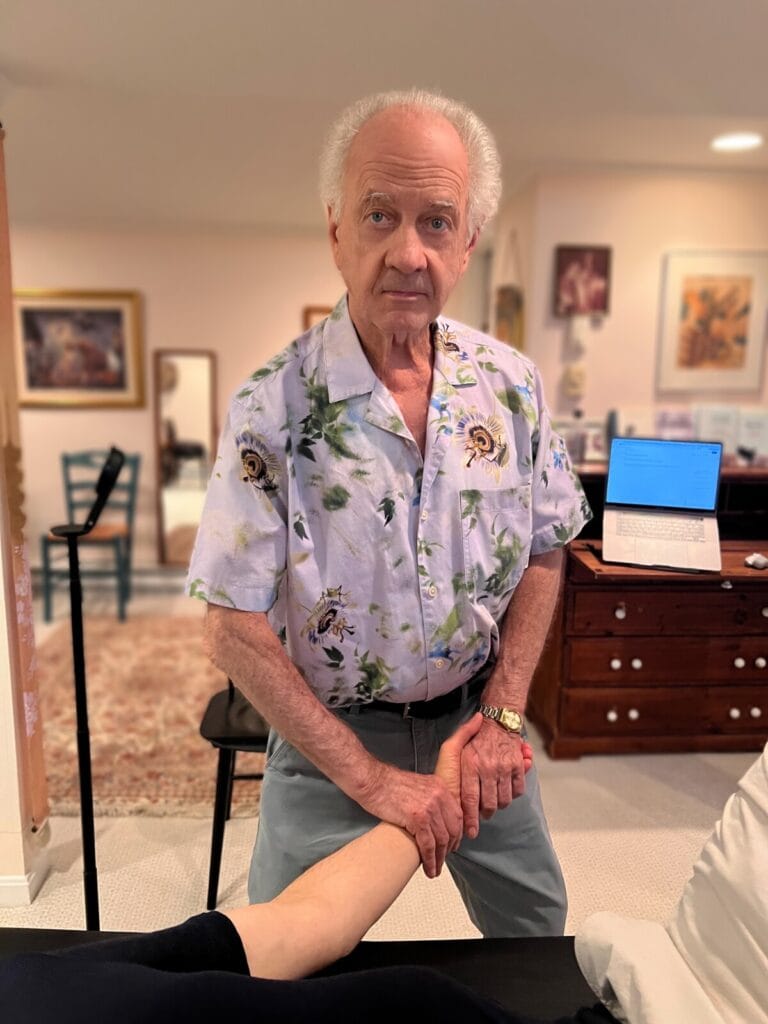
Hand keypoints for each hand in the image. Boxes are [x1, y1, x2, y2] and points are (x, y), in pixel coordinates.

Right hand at [358, 764, 463, 879]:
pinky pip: (428, 845)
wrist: (371, 781)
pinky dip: (429, 860)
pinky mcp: (417, 818)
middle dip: (449, 849)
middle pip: (452, 829)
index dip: (457, 834)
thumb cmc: (387, 784)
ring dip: (439, 859)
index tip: (453, 845)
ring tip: (435, 869)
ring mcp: (429, 807)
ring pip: (441, 840)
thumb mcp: (417, 786)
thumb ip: (430, 799)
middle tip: (443, 860)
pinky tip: (428, 868)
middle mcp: (438, 795)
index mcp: (440, 786)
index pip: (457, 815)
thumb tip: (435, 819)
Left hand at [459, 718, 528, 839]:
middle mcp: (486, 768)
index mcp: (469, 765)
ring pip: (505, 799)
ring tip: (495, 801)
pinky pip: (518, 790)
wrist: (498, 720)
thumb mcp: (456, 746)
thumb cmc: (476, 739)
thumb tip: (451, 789)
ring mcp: (503, 767)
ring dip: (501, 804)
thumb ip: (450, 774)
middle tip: (485, 814)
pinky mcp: (517, 766)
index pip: (469, 799)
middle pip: (489, 804)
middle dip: (487, 813)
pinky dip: (514, 793)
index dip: (471, 818)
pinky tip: (507, 789)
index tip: (471, 832)